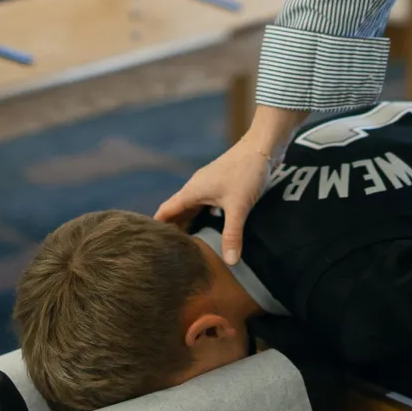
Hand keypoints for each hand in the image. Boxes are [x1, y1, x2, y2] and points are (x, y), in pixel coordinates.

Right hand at [155, 133, 275, 264]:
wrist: (261, 147)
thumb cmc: (245, 173)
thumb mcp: (238, 206)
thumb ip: (232, 234)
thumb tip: (230, 263)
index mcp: (192, 191)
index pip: (166, 211)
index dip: (156, 227)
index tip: (149, 246)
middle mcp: (196, 188)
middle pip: (177, 212)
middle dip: (172, 231)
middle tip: (168, 254)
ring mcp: (208, 186)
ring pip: (191, 209)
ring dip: (188, 225)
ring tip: (186, 247)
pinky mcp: (220, 186)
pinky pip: (204, 206)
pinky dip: (203, 219)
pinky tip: (210, 231)